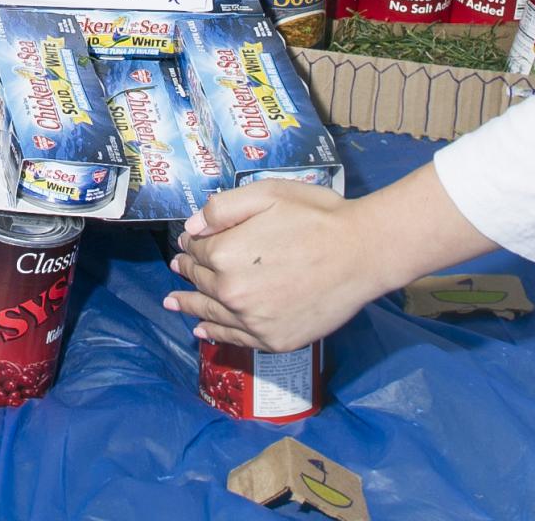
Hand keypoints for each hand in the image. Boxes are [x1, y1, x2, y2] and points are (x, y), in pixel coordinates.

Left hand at [164, 181, 375, 351]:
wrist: (360, 254)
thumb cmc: (317, 216)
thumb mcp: (269, 193)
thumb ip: (224, 208)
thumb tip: (192, 226)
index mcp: (226, 254)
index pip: (197, 249)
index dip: (192, 243)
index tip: (189, 241)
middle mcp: (232, 293)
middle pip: (200, 281)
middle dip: (188, 270)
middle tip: (178, 266)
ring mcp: (252, 322)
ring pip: (210, 313)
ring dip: (190, 305)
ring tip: (174, 303)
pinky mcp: (273, 341)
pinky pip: (234, 338)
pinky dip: (214, 333)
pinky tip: (203, 330)